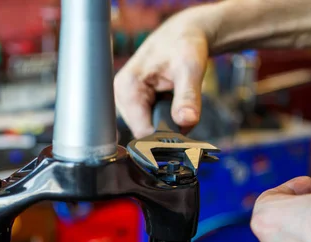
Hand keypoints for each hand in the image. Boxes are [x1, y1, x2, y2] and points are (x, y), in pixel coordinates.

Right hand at [114, 9, 212, 137]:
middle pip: (144, 132)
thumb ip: (187, 97)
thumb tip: (187, 121)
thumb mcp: (190, 69)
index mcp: (127, 88)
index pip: (142, 131)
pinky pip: (149, 123)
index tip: (186, 129)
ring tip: (177, 101)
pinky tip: (170, 102)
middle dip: (167, 128)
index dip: (165, 136)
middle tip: (185, 110)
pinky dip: (164, 118)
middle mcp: (120, 96)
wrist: (182, 35)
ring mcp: (125, 101)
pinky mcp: (132, 104)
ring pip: (148, 130)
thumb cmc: (184, 45)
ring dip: (167, 123)